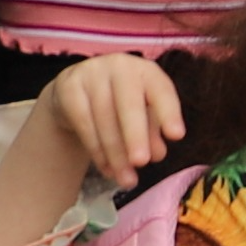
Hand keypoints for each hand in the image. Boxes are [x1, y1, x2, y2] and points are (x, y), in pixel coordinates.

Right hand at [41, 51, 188, 187]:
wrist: (77, 91)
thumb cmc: (121, 104)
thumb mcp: (143, 114)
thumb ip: (153, 132)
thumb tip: (157, 154)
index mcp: (146, 71)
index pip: (161, 90)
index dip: (169, 113)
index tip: (177, 136)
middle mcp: (119, 66)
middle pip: (128, 104)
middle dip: (136, 136)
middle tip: (142, 162)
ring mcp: (91, 73)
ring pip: (104, 118)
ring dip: (115, 153)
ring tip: (126, 179)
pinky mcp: (68, 87)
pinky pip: (83, 122)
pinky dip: (96, 150)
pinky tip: (106, 169)